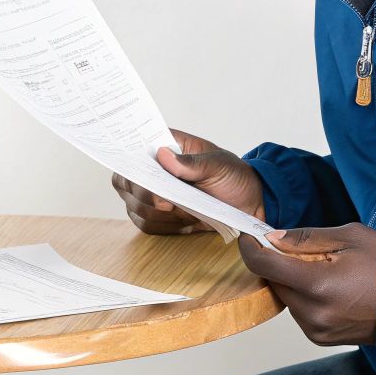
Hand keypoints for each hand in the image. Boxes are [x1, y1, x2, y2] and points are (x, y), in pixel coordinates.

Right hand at [113, 128, 265, 233]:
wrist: (249, 204)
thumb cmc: (234, 177)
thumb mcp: (219, 165)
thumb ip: (192, 163)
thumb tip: (163, 156)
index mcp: (165, 147)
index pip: (132, 149)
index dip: (126, 161)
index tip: (139, 174)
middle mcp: (153, 170)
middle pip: (126, 183)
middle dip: (145, 196)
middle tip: (169, 203)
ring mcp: (153, 194)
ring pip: (134, 207)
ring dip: (158, 215)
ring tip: (186, 213)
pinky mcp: (159, 215)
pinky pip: (147, 225)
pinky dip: (165, 227)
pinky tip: (186, 223)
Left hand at [237, 224, 375, 345]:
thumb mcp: (349, 237)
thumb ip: (305, 239)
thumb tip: (271, 238)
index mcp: (318, 285)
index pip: (264, 266)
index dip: (251, 248)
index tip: (250, 236)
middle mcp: (313, 313)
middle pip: (274, 283)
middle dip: (279, 264)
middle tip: (304, 251)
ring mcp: (317, 330)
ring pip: (286, 298)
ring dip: (293, 281)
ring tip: (326, 270)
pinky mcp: (322, 339)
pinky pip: (300, 312)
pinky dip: (305, 297)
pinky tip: (331, 288)